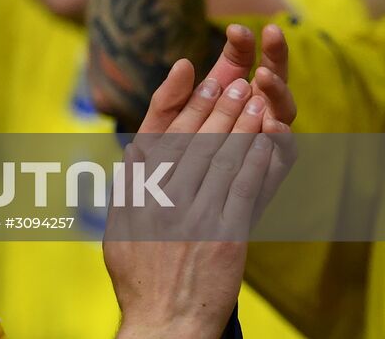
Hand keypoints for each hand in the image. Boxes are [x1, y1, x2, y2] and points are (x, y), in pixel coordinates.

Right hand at [107, 38, 296, 336]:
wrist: (163, 323)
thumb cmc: (139, 273)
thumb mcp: (119, 222)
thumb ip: (131, 183)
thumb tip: (141, 146)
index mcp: (134, 191)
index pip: (159, 132)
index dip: (177, 97)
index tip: (191, 70)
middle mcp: (160, 198)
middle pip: (193, 137)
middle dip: (216, 102)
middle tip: (233, 75)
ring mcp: (193, 216)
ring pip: (220, 156)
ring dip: (240, 121)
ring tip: (253, 95)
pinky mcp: (223, 235)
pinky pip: (241, 187)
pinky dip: (254, 158)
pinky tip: (265, 138)